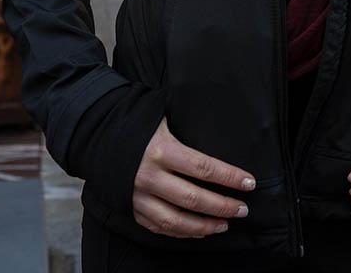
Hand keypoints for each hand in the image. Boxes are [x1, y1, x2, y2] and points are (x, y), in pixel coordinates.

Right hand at [133, 118, 255, 237]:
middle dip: (222, 206)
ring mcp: (138, 197)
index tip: (249, 183)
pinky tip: (199, 231)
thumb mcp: (165, 118)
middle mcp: (150, 177)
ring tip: (225, 224)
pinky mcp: (131, 209)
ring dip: (204, 226)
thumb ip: (189, 124)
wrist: (101, 138)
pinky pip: (159, 227)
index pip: (203, 167)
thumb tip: (221, 122)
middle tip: (243, 209)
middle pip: (193, 198)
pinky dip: (181, 232)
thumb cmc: (141, 124)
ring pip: (175, 220)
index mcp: (162, 151)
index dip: (229, 177)